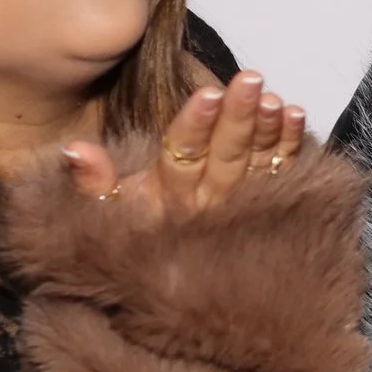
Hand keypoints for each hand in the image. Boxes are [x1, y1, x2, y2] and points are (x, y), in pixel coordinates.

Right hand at [62, 70, 308, 214]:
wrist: (180, 291)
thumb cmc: (139, 233)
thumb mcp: (112, 214)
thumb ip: (93, 184)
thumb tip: (75, 149)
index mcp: (171, 197)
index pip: (183, 157)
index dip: (196, 127)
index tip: (208, 94)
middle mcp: (210, 201)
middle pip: (227, 156)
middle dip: (239, 117)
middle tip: (250, 80)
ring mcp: (243, 204)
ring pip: (259, 164)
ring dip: (268, 130)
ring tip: (275, 98)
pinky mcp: (270, 205)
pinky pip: (284, 173)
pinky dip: (291, 145)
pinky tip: (297, 116)